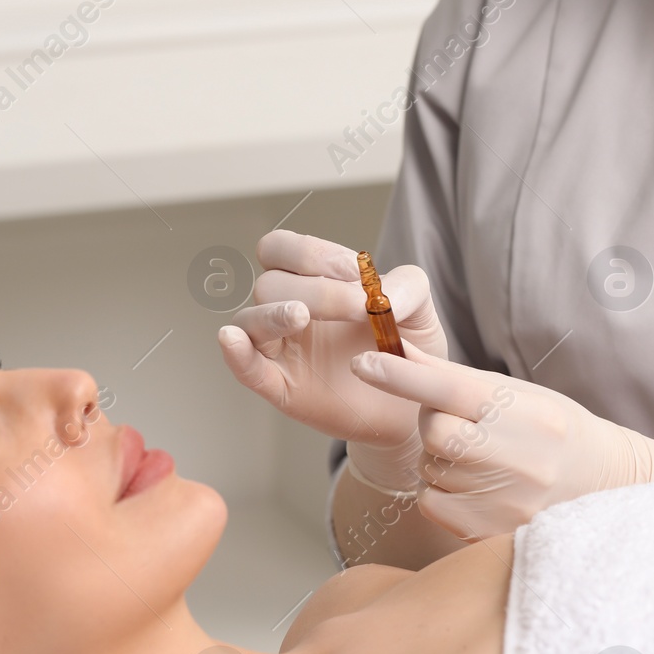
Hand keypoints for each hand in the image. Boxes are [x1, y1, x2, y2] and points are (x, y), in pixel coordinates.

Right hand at [217, 231, 448, 485]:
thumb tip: (376, 293)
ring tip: (301, 316)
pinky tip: (233, 339)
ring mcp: (281, 349)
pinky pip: (247, 368)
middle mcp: (290, 310)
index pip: (283, 249)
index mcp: (313, 282)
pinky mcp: (282, 386)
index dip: (315, 254)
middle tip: (358, 309)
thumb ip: (406, 285)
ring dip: (272, 313)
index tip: (357, 276)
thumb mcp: (420, 309)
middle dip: (315, 290)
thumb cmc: (410, 350)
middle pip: (270, 283)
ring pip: (250, 319)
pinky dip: (237, 354)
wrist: (416, 404)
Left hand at [349, 344, 653, 538]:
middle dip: (436, 424)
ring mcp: (503, 501)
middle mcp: (517, 457)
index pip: (449, 387)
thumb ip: (455, 377)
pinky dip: (443, 491)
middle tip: (466, 425)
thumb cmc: (556, 433)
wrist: (606, 489)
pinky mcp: (488, 534)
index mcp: (525, 412)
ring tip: (485, 461)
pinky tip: (478, 489)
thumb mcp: (519, 395)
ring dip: (442, 460)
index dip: (401, 374)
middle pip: (434, 431)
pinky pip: (432, 502)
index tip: (363, 362)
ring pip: (430, 468)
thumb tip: (398, 348)